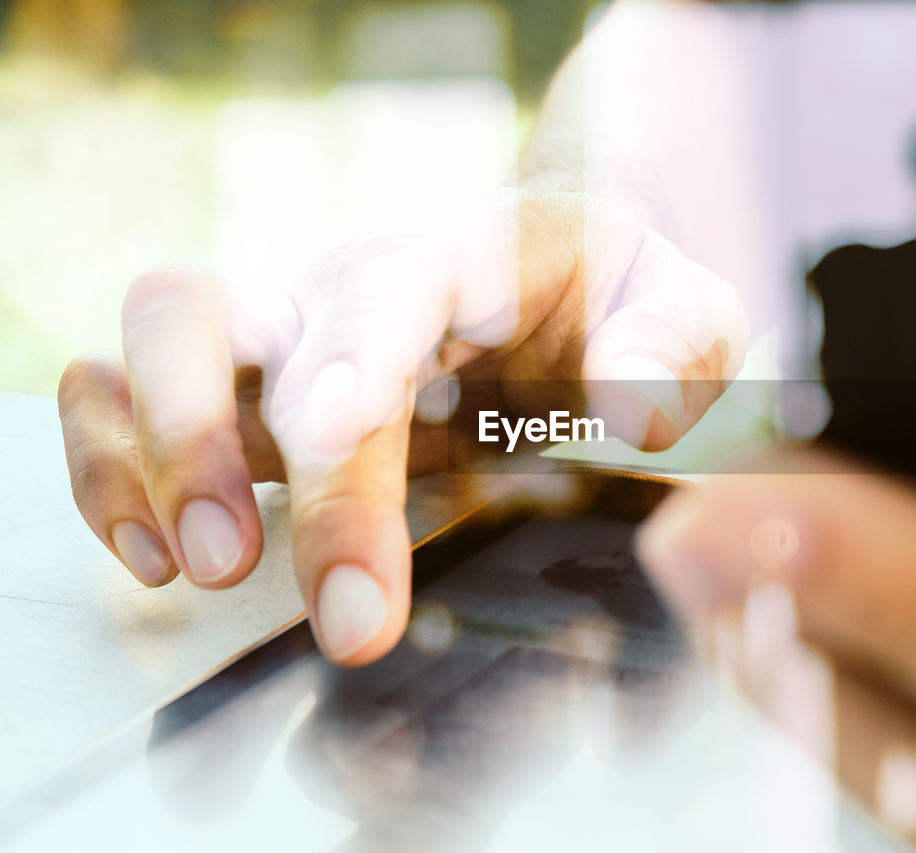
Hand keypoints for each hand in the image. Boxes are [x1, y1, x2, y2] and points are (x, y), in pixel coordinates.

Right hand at [58, 189, 747, 664]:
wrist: (556, 276)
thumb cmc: (614, 294)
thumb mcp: (681, 308)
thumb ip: (672, 345)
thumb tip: (628, 401)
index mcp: (455, 250)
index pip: (382, 287)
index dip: (346, 360)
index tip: (332, 442)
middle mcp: (345, 281)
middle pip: (230, 318)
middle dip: (220, 444)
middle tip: (242, 565)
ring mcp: (287, 331)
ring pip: (154, 341)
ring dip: (144, 456)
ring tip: (190, 565)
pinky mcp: (254, 388)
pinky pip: (134, 397)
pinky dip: (116, 468)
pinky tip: (151, 551)